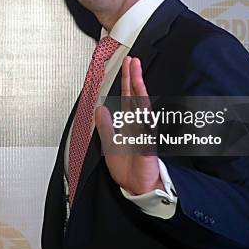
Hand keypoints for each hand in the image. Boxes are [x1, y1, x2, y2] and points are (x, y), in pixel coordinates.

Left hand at [95, 56, 162, 194]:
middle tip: (133, 61)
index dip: (127, 81)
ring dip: (139, 90)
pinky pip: (145, 129)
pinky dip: (143, 117)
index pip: (128, 97)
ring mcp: (144, 133)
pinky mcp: (147, 145)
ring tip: (137, 75)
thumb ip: (106, 126)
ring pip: (142, 107)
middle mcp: (138, 125)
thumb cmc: (129, 169)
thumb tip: (101, 109)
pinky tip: (141, 105)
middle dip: (134, 78)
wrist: (138, 187)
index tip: (128, 65)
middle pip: (136, 96)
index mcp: (130, 123)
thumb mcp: (111, 144)